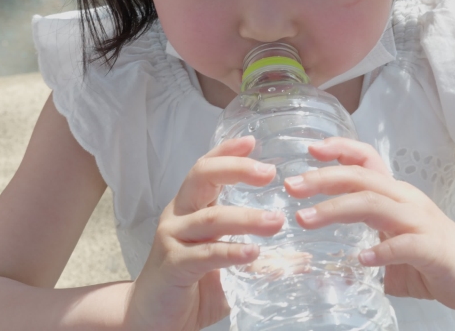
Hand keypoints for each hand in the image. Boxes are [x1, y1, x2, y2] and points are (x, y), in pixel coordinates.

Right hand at [126, 136, 284, 330]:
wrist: (151, 319)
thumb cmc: (190, 287)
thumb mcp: (228, 266)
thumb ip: (259, 257)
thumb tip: (303, 257)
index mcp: (190, 208)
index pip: (206, 168)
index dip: (227, 152)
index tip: (253, 141)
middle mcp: (178, 216)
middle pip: (202, 177)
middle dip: (237, 169)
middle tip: (270, 173)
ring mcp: (172, 239)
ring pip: (211, 217)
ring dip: (247, 217)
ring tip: (276, 221)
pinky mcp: (173, 266)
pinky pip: (205, 254)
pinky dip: (232, 251)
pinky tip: (254, 252)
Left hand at [284, 137, 454, 311]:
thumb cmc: (434, 257)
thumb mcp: (391, 245)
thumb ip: (364, 249)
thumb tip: (329, 271)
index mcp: (394, 195)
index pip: (366, 161)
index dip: (340, 150)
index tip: (310, 149)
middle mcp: (405, 200)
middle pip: (362, 178)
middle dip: (323, 178)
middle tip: (291, 186)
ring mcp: (420, 223)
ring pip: (374, 205)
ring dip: (336, 209)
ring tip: (306, 219)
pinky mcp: (434, 249)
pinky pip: (405, 245)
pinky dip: (382, 250)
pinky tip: (361, 259)